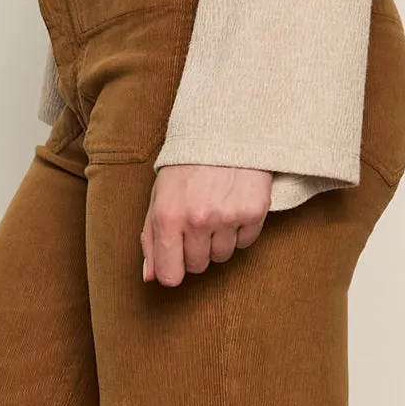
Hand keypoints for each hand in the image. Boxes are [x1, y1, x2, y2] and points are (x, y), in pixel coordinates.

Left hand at [141, 165, 273, 287]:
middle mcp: (198, 220)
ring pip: (222, 256)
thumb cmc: (186, 166)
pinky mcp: (254, 211)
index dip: (173, 271)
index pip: (171, 275)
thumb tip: (151, 277)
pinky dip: (240, 229)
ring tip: (216, 210)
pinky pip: (245, 242)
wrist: (225, 128)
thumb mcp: (159, 197)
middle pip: (198, 266)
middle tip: (197, 222)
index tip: (177, 260)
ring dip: (219, 240)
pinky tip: (233, 205)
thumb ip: (151, 239)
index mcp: (168, 217)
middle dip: (196, 250)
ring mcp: (228, 216)